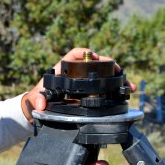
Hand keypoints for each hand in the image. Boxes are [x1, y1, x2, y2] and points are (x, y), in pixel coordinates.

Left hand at [20, 48, 135, 123]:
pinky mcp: (87, 94)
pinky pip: (103, 90)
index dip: (84, 53)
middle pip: (94, 64)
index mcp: (62, 71)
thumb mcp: (35, 100)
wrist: (39, 111)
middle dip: (109, 66)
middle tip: (119, 71)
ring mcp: (82, 84)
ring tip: (129, 86)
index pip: (74, 55)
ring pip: (102, 77)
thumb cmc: (36, 101)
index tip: (94, 57)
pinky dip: (115, 91)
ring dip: (117, 79)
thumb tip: (41, 103)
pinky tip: (125, 93)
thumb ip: (37, 100)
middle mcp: (74, 75)